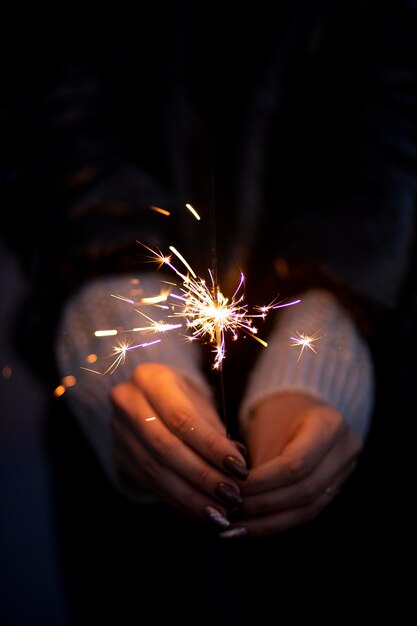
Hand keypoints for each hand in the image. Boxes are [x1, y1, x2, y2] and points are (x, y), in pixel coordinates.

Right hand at [110, 363, 248, 527]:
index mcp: (150, 379)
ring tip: (220, 513)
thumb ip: (216, 431)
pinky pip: (150, 484)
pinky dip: (179, 501)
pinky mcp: (120, 455)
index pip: (181, 419)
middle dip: (202, 476)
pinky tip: (201, 513)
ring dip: (191, 496)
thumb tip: (239, 464)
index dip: (211, 446)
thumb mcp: (199, 403)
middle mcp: (127, 402)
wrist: (146, 397)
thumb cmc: (182, 399)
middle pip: (166, 447)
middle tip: (232, 495)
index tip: (239, 468)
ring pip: (155, 471)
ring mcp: (119, 430)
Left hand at [222, 393, 362, 538]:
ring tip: (236, 527)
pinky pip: (306, 512)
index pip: (295, 465)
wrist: (300, 409)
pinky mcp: (336, 490)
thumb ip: (258, 463)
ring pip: (307, 508)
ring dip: (268, 521)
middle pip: (304, 490)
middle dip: (263, 505)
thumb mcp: (266, 428)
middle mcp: (345, 450)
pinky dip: (277, 521)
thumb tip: (237, 499)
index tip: (233, 490)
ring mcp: (345, 472)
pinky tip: (252, 527)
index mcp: (329, 425)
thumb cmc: (278, 415)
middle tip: (230, 512)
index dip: (263, 483)